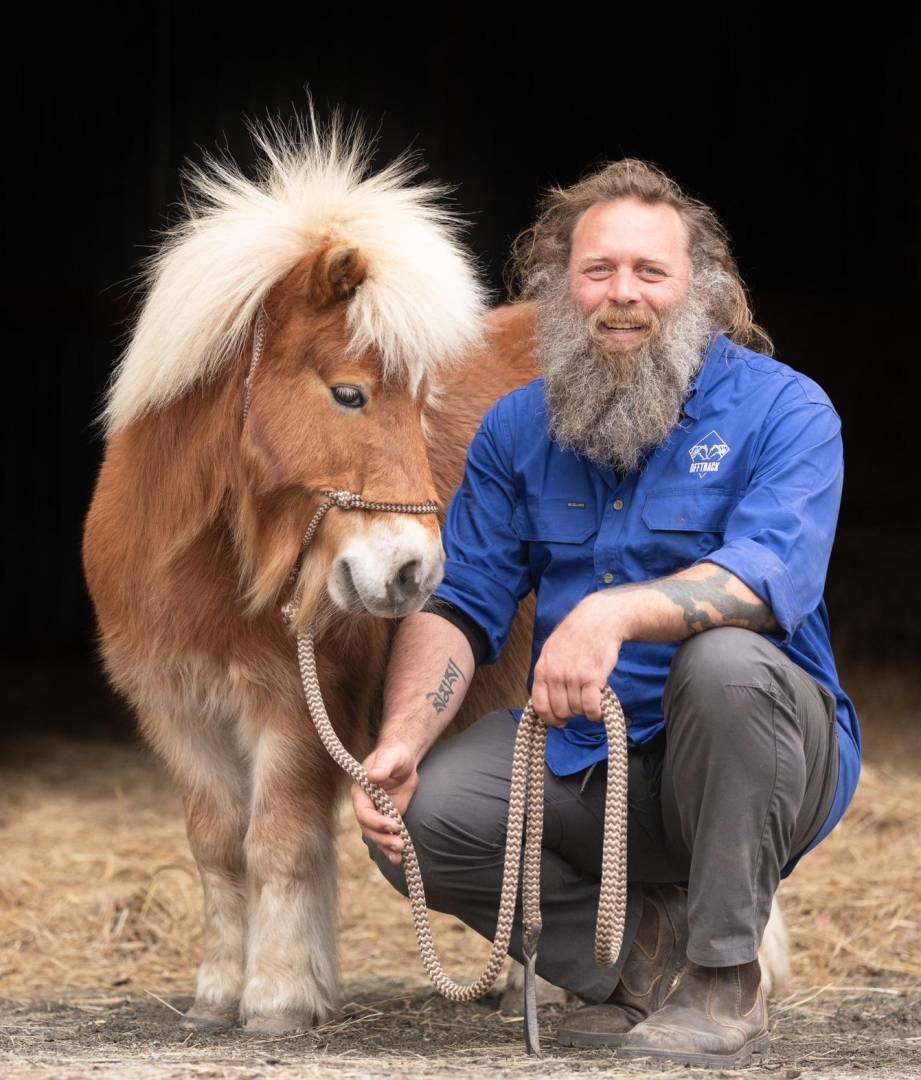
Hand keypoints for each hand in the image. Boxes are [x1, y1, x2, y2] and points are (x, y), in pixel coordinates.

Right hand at [350, 741, 418, 865]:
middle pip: (369, 829)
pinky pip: (387, 837)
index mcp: (361, 792)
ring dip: (387, 848)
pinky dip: (391, 849)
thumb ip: (382, 767)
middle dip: (383, 839)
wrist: (403, 760)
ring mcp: (377, 814)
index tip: (393, 824)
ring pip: (377, 837)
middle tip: (399, 845)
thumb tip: (374, 776)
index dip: (376, 821)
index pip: (364, 813)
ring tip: (400, 856)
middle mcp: (366, 806)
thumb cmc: (393, 755)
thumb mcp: (390, 757)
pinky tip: (399, 859)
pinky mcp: (388, 819)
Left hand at [531, 592, 625, 727]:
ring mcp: (574, 677)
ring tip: (589, 697)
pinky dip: (596, 714)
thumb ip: (547, 673)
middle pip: (560, 711)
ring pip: (576, 710)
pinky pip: (591, 708)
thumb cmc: (576, 635)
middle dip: (569, 714)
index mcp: (543, 669)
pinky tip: (598, 709)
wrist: (599, 620)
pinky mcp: (593, 678)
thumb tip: (546, 698)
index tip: (559, 721)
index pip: (540, 706)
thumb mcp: (551, 650)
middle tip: (578, 705)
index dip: (549, 719)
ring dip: (584, 710)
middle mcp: (556, 675)